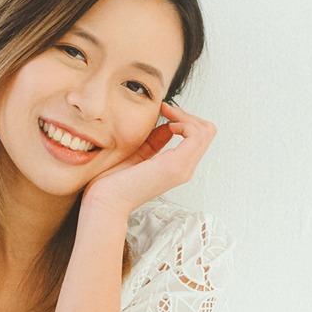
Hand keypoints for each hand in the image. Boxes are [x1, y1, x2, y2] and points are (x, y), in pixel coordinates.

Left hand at [84, 101, 215, 218]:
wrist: (105, 202)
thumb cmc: (113, 183)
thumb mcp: (138, 154)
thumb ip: (154, 141)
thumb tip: (167, 125)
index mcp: (176, 167)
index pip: (198, 137)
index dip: (184, 118)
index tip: (164, 111)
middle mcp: (184, 169)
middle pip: (207, 132)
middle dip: (188, 114)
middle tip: (166, 110)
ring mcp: (182, 168)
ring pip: (205, 131)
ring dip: (186, 116)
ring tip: (167, 114)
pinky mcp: (175, 165)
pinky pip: (196, 135)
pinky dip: (184, 122)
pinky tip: (168, 125)